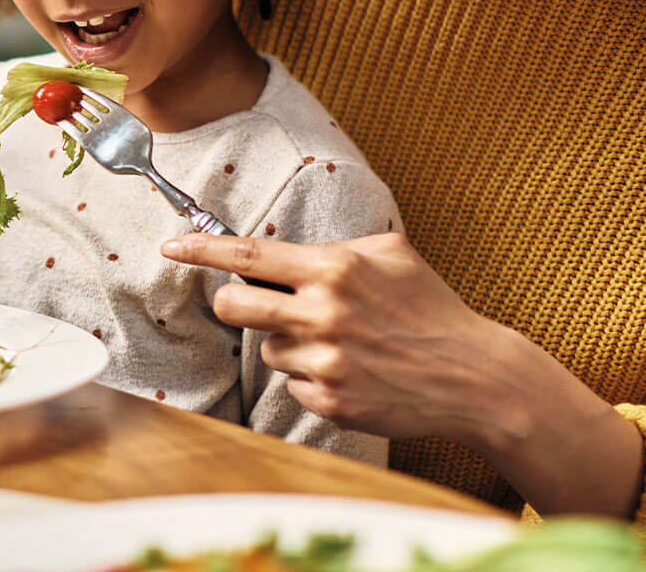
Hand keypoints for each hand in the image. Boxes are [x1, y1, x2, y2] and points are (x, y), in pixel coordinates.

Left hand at [161, 232, 511, 442]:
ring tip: (339, 342)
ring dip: (289, 343)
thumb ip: (337, 245)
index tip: (171, 244)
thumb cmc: (431, 308)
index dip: (202, 248)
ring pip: (268, 347)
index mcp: (334, 268)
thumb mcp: (391, 253)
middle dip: (233, 302)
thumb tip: (287, 250)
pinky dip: (312, 376)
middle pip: (233, 305)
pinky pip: (293, 383)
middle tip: (254, 303)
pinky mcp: (329, 400)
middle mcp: (323, 312)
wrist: (474, 377)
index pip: (249, 253)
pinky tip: (353, 371)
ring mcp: (325, 360)